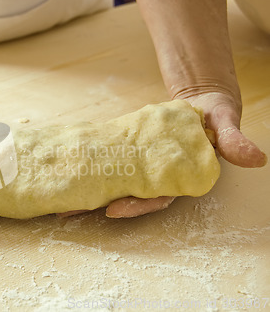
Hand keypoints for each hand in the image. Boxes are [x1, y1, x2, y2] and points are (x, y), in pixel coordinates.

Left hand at [59, 87, 266, 218]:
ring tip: (62, 202)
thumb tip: (256, 159)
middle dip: (102, 203)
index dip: (138, 205)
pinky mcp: (131, 153)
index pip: (158, 197)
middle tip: (73, 210)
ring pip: (117, 184)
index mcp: (181, 177)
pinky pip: (112, 165)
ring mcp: (144, 166)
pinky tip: (71, 173)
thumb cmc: (215, 115)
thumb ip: (234, 140)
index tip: (114, 209)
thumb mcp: (225, 122)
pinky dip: (93, 171)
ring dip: (91, 194)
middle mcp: (159, 176)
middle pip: (130, 196)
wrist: (200, 104)